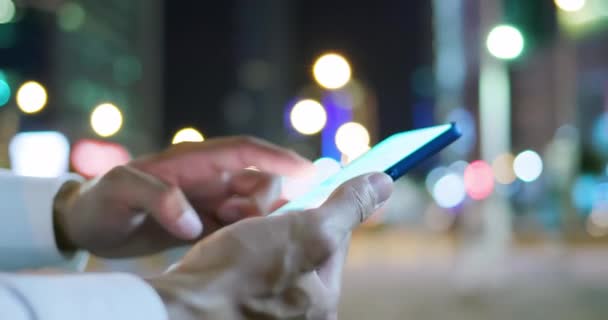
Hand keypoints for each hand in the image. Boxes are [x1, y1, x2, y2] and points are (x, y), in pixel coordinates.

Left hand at [54, 136, 313, 257]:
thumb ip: (156, 197)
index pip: (247, 151)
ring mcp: (208, 200)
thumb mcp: (118, 192)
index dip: (280, 159)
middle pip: (259, 180)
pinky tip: (245, 249)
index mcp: (194, 161)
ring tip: (234, 237)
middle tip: (243, 224)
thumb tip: (194, 221)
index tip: (310, 172)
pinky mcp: (204, 223)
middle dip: (266, 200)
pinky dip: (248, 234)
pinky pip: (239, 226)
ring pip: (253, 204)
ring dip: (256, 220)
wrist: (85, 224)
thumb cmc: (99, 202)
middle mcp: (208, 178)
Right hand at [146, 173, 392, 319]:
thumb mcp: (308, 231)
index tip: (299, 192)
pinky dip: (235, 243)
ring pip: (270, 248)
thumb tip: (385, 182)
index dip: (319, 207)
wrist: (174, 309)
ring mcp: (263, 312)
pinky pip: (243, 261)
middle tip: (258, 211)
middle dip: (281, 218)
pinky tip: (221, 242)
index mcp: (322, 303)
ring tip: (235, 224)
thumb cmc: (242, 273)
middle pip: (300, 244)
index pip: (335, 239)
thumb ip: (348, 208)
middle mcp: (298, 314)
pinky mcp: (233, 305)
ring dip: (256, 226)